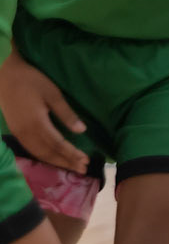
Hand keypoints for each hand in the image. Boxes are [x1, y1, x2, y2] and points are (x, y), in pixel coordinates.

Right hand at [0, 51, 88, 170]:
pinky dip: (44, 156)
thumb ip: (66, 114)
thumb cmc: (31, 81)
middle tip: (83, 169)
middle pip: (49, 153)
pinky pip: (31, 149)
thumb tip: (82, 130)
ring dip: (56, 161)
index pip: (58, 145)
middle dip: (66, 162)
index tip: (86, 160)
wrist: (4, 74)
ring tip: (71, 166)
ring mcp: (19, 133)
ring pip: (39, 153)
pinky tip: (53, 157)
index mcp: (37, 124)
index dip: (72, 154)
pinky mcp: (15, 131)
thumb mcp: (53, 94)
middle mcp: (27, 133)